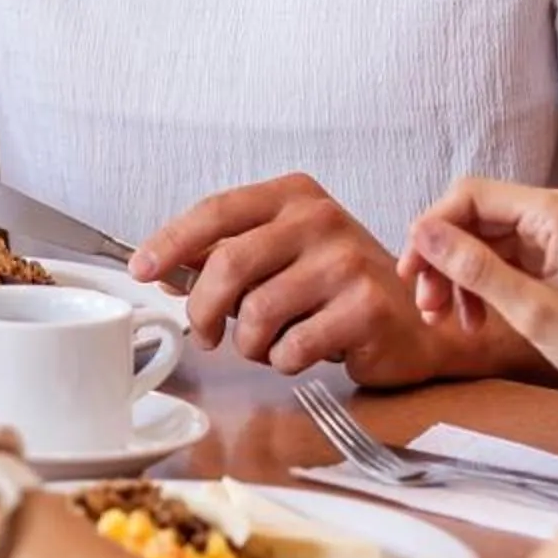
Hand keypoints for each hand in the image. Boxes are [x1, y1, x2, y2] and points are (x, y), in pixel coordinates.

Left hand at [131, 172, 492, 385]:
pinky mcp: (366, 306)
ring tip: (267, 345)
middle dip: (204, 309)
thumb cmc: (337, 290)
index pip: (215, 211)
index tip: (140, 268)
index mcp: (294, 196)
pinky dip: (284, 361)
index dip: (170, 242)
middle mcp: (320, 219)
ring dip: (249, 343)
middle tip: (206, 334)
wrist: (417, 325)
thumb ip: (222, 255)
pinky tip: (303, 353)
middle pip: (228, 264)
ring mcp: (347, 261)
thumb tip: (157, 266)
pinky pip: (292, 346)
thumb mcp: (280, 257)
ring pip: (257, 312)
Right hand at [399, 177, 557, 407]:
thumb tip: (423, 233)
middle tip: (424, 302)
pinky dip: (485, 284)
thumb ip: (476, 269)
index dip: (433, 227)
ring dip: (460, 275)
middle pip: (476, 216)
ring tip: (445, 318)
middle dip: (444, 257)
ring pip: (487, 238)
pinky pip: (508, 256)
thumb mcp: (535, 312)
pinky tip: (476, 317)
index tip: (412, 268)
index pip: (473, 195)